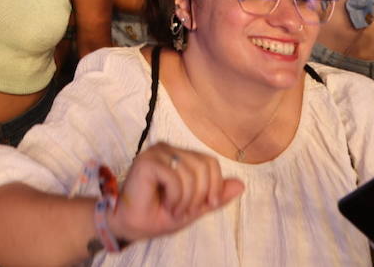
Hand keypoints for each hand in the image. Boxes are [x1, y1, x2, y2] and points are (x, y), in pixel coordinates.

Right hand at [108, 143, 243, 243]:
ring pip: (190, 173)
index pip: (210, 162)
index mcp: (179, 155)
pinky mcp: (147, 161)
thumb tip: (241, 185)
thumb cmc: (158, 214)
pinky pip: (175, 177)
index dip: (214, 186)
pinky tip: (166, 204)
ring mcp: (156, 152)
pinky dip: (176, 197)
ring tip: (174, 209)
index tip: (206, 205)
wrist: (131, 225)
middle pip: (203, 166)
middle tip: (185, 210)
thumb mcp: (195, 207)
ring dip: (186, 200)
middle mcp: (168, 149)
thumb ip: (215, 195)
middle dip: (200, 195)